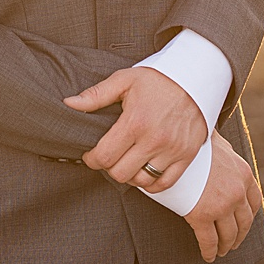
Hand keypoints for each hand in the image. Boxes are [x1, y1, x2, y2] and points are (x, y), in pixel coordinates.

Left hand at [64, 66, 207, 190]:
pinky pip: (166, 183)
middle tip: (107, 158)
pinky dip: (151, 184)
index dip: (92, 159)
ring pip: (142, 181)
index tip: (90, 155)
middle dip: (108, 168)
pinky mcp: (187, 156)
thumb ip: (95, 95)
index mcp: (135, 122)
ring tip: (124, 163)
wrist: (195, 80)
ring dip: (129, 176)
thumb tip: (69, 103)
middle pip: (121, 173)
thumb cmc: (157, 79)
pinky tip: (143, 172)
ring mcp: (172, 151)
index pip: (105, 156)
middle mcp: (154, 140)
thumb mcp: (123, 80)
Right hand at [181, 131, 262, 261]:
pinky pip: (209, 240)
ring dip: (226, 246)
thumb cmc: (188, 139)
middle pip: (244, 222)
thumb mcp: (215, 142)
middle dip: (239, 235)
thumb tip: (222, 149)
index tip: (243, 223)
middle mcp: (237, 192)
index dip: (249, 216)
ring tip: (221, 251)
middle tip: (232, 243)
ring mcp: (221, 205)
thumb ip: (224, 150)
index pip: (254, 202)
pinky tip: (208, 256)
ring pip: (229, 234)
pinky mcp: (202, 215)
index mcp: (244, 175)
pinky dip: (210, 251)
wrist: (171, 143)